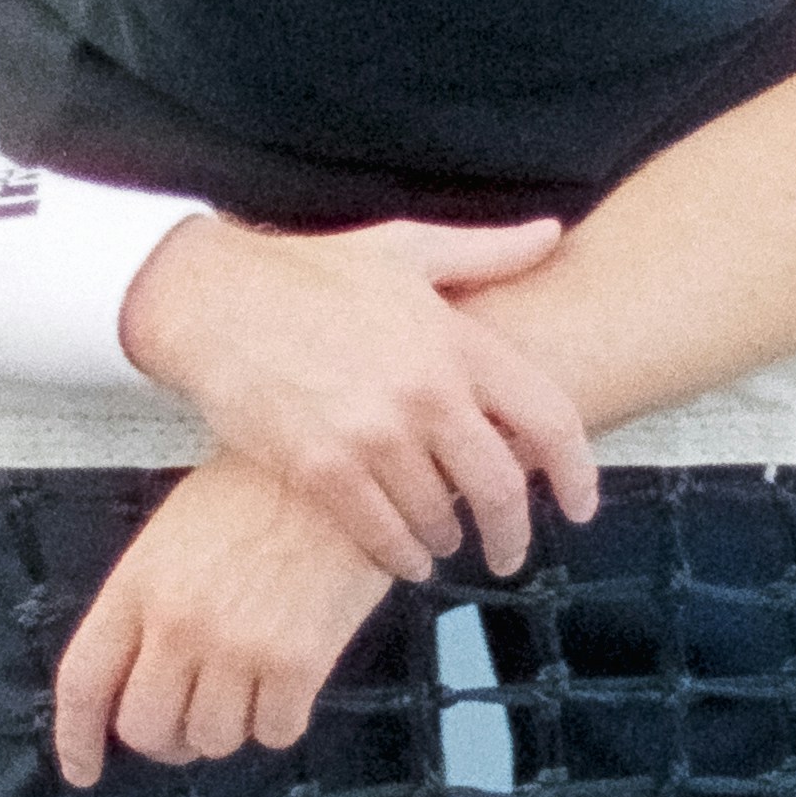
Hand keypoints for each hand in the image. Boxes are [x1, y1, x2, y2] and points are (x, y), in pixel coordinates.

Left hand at [51, 457, 417, 789]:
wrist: (341, 471)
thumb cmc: (257, 492)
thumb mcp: (175, 533)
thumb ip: (147, 602)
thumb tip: (142, 675)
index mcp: (137, 586)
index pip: (84, 682)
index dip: (76, 739)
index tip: (83, 772)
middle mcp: (177, 624)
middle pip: (146, 729)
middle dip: (166, 740)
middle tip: (191, 726)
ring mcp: (237, 647)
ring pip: (213, 740)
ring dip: (229, 729)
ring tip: (249, 689)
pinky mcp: (298, 663)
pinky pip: (276, 733)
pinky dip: (280, 722)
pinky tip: (290, 686)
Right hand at [119, 211, 604, 582]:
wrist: (213, 298)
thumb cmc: (309, 272)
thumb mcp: (406, 250)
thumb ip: (486, 252)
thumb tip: (553, 235)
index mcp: (456, 340)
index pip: (548, 419)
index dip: (579, 473)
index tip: (582, 506)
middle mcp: (426, 392)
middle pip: (500, 487)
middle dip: (512, 533)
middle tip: (509, 554)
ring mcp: (374, 435)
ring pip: (439, 517)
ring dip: (447, 540)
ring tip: (444, 542)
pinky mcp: (322, 469)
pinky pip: (380, 535)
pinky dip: (399, 557)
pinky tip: (404, 560)